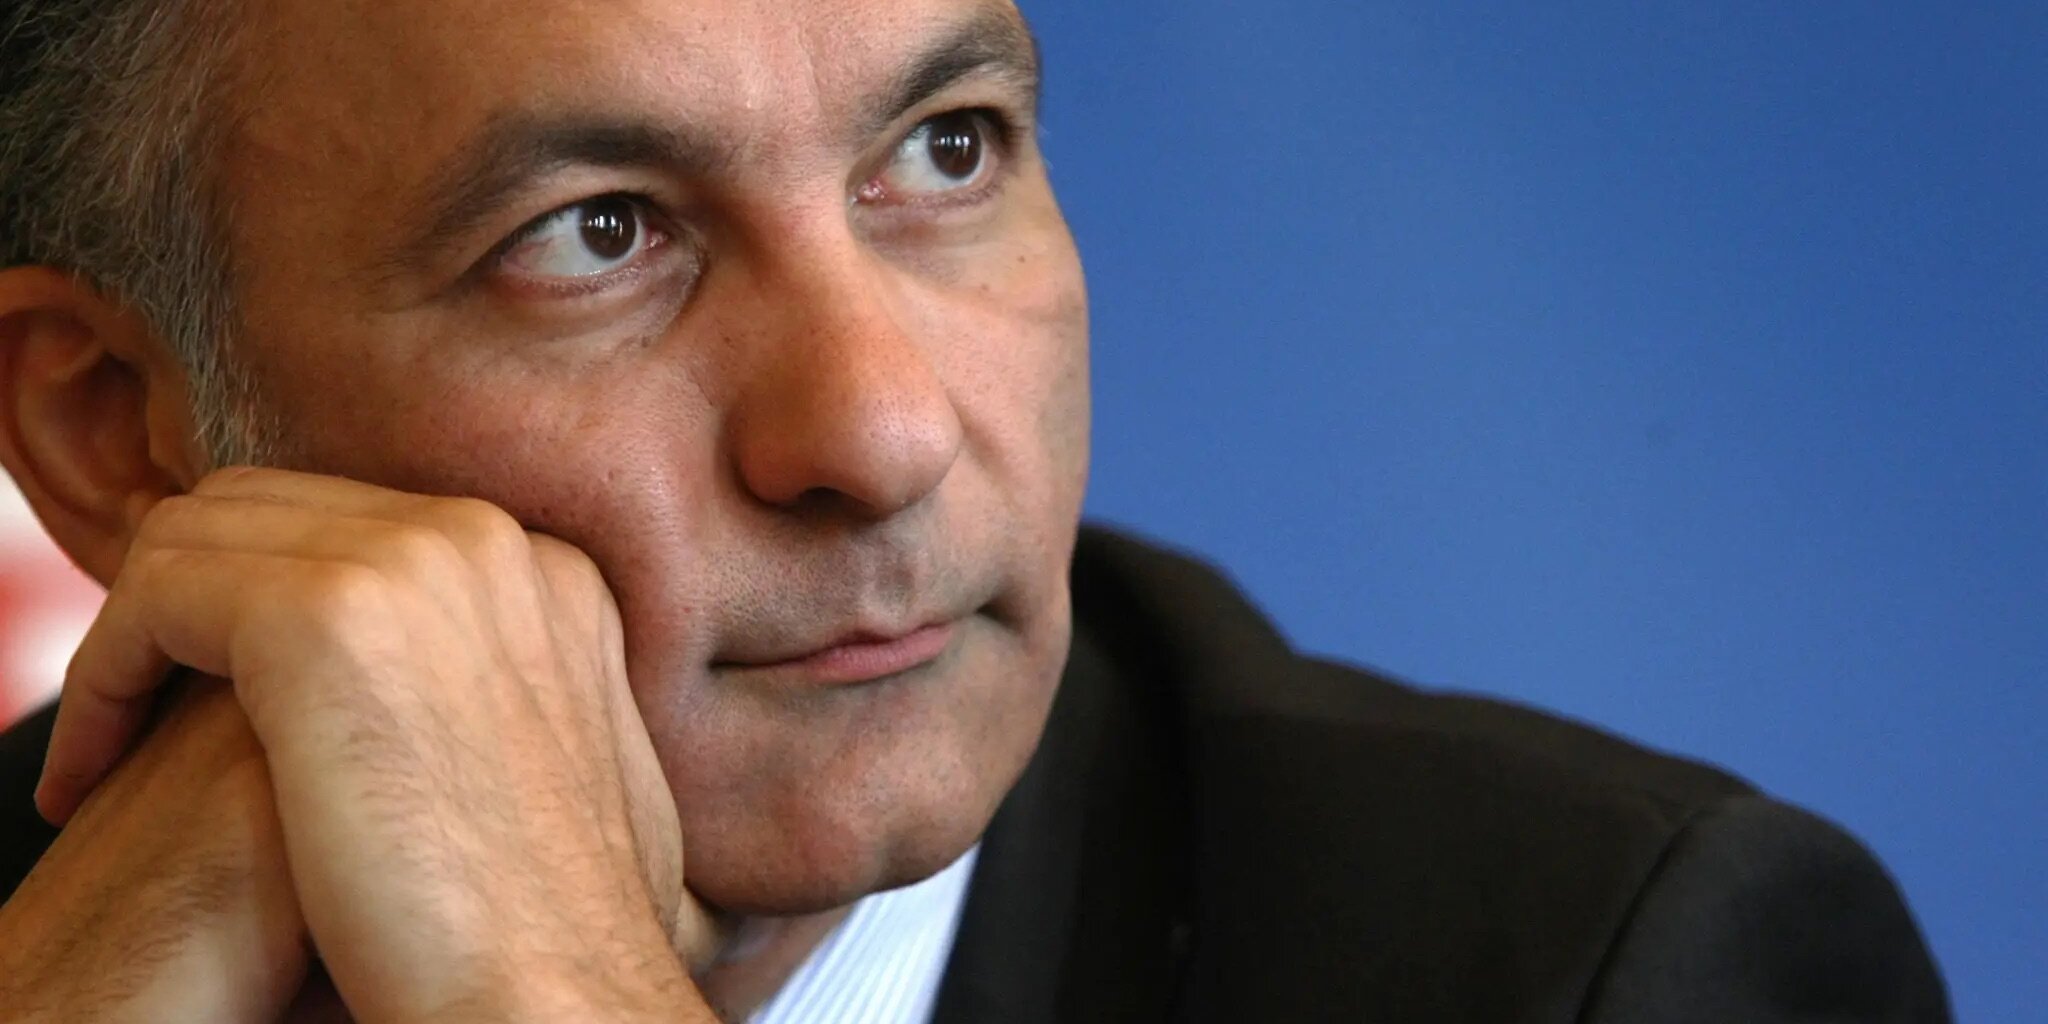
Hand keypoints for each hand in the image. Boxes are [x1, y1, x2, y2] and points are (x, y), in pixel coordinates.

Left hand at [35, 468, 716, 1022]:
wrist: (555, 996)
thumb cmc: (554, 931)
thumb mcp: (576, 773)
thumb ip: (525, 696)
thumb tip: (469, 706)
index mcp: (548, 572)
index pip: (358, 528)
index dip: (264, 604)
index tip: (224, 710)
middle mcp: (486, 541)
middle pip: (272, 509)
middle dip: (192, 604)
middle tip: (145, 720)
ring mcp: (413, 564)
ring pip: (198, 536)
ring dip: (135, 637)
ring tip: (109, 753)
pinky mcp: (324, 614)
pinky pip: (149, 594)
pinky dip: (98, 679)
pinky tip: (90, 774)